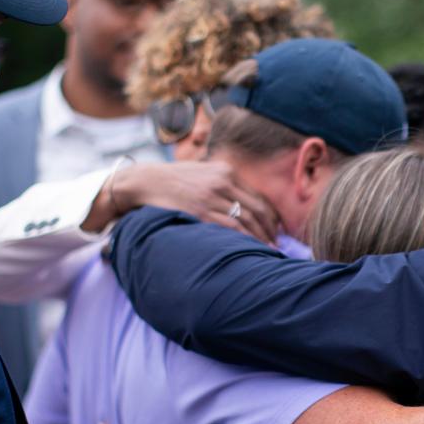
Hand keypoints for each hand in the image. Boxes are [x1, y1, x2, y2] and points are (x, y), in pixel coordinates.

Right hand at [85, 160, 279, 243]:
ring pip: (247, 220)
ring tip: (269, 251)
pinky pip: (230, 228)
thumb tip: (245, 206)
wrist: (145, 181)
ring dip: (261, 238)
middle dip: (271, 230)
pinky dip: (245, 240)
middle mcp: (222, 182)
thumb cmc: (174, 180)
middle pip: (257, 209)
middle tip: (278, 244)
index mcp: (226, 172)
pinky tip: (251, 250)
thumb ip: (224, 184)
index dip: (272, 216)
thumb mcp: (203, 172)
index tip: (278, 229)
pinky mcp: (200, 212)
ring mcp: (211, 197)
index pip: (259, 197)